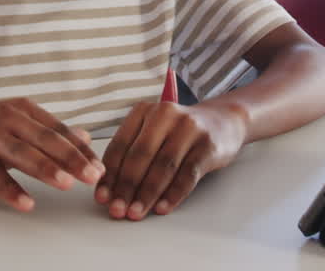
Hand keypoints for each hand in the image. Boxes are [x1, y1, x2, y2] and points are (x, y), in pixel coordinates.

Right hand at [0, 98, 103, 211]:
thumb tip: (84, 136)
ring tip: (68, 184)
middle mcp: (4, 117)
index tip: (102, 167)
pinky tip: (26, 202)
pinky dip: (10, 189)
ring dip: (46, 169)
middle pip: (45, 139)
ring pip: (21, 154)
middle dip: (73, 159)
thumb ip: (46, 130)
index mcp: (20, 108)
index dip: (81, 149)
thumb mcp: (11, 121)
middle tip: (95, 176)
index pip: (58, 129)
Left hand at [94, 100, 246, 220]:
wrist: (222, 121)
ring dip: (147, 194)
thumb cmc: (179, 132)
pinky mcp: (208, 145)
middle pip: (140, 155)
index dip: (110, 174)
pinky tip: (162, 208)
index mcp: (144, 110)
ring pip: (163, 166)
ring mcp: (189, 128)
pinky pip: (188, 174)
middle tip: (117, 209)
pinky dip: (173, 194)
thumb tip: (110, 191)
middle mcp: (165, 114)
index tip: (102, 197)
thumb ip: (132, 153)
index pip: (120, 145)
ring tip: (136, 213)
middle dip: (126, 187)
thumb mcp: (153, 132)